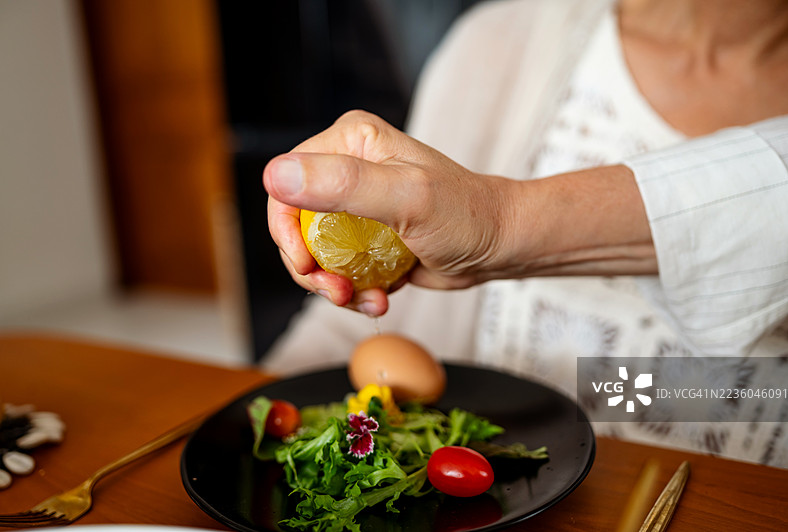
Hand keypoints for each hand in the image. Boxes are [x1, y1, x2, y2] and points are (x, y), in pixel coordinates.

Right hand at [263, 110, 522, 315]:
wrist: (499, 246)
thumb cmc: (464, 215)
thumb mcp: (406, 197)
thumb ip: (344, 184)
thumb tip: (276, 175)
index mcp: (350, 141)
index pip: (288, 182)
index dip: (285, 229)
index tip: (307, 265)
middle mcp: (348, 167)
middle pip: (295, 223)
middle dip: (310, 267)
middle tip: (337, 292)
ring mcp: (357, 204)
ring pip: (314, 251)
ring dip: (331, 285)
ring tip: (364, 299)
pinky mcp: (366, 235)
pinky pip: (338, 266)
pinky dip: (352, 290)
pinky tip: (378, 299)